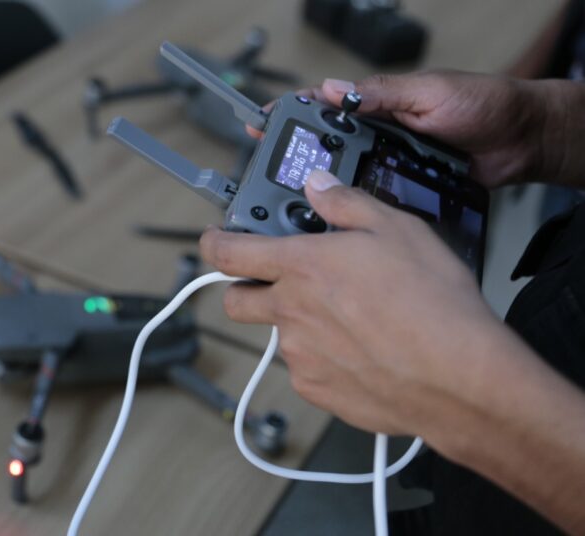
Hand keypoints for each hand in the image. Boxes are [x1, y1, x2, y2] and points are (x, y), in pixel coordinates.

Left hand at [200, 170, 506, 437]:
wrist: (457, 376)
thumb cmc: (433, 303)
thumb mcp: (396, 229)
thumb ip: (346, 204)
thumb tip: (320, 186)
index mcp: (301, 267)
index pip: (229, 253)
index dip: (213, 242)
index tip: (215, 240)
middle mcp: (290, 312)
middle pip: (236, 301)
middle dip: (246, 288)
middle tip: (279, 282)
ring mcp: (300, 355)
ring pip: (278, 334)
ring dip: (297, 323)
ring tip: (348, 319)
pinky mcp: (317, 389)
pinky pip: (305, 369)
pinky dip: (321, 358)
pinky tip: (360, 350)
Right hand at [251, 72, 567, 188]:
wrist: (519, 142)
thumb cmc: (481, 105)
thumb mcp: (428, 92)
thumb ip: (381, 94)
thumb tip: (331, 89)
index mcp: (373, 108)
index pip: (320, 110)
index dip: (289, 118)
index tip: (260, 126)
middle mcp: (373, 140)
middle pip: (322, 153)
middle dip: (293, 166)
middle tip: (269, 181)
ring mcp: (384, 169)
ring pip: (341, 183)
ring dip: (318, 194)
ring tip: (293, 209)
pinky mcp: (399, 194)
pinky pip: (369, 205)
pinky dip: (351, 214)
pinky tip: (334, 225)